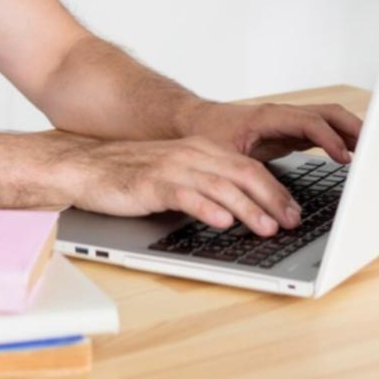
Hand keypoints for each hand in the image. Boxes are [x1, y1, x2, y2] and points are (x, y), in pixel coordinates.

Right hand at [63, 135, 302, 236]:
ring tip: (267, 228)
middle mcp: (190, 155)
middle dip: (272, 199)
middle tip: (292, 221)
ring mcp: (171, 168)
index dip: (275, 189)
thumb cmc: (129, 174)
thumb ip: (204, 185)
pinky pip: (186, 195)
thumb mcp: (174, 174)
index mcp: (199, 150)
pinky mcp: (151, 183)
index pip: (248, 167)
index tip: (293, 210)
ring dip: (249, 208)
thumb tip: (239, 211)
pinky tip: (222, 222)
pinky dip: (207, 208)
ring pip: (221, 186)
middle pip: (243, 173)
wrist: (85, 166)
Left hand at [176, 101, 362, 164]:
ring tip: (371, 152)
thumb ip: (248, 176)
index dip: (330, 139)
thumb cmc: (206, 135)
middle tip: (374, 149)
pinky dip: (338, 139)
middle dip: (353, 128)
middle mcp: (283, 114)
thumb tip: (274, 203)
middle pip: (328, 113)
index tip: (345, 158)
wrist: (194, 122)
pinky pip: (321, 130)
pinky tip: (349, 156)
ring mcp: (289, 121)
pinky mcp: (290, 131)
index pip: (310, 122)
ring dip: (351, 132)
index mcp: (269, 116)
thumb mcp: (224, 157)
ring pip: (329, 119)